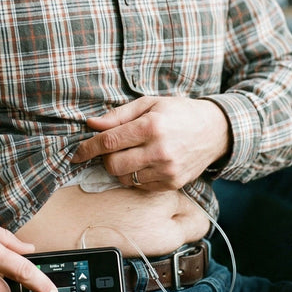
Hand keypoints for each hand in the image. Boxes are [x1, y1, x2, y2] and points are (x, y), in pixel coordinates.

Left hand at [71, 96, 230, 189]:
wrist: (214, 131)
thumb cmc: (178, 113)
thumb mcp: (149, 104)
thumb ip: (118, 116)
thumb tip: (91, 124)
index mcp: (152, 126)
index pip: (109, 142)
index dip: (88, 148)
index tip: (76, 153)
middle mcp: (159, 150)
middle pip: (113, 165)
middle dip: (105, 158)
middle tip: (110, 149)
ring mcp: (167, 170)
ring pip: (125, 179)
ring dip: (119, 168)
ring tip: (129, 155)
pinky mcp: (172, 184)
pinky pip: (140, 186)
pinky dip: (135, 176)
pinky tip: (144, 163)